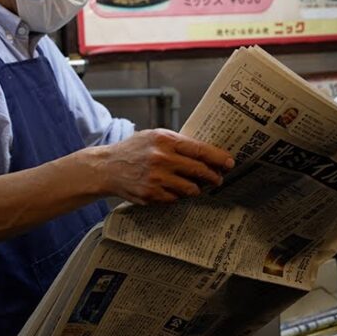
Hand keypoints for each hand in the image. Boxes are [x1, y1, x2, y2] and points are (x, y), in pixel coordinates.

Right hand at [93, 129, 233, 204]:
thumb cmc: (133, 150)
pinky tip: (173, 190)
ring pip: (191, 189)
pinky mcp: (151, 195)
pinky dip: (178, 195)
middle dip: (213, 177)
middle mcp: (162, 159)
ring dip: (197, 188)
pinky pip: (176, 199)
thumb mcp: (154, 137)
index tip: (229, 162)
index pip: (200, 150)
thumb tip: (206, 152)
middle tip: (218, 179)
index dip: (219, 158)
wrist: (107, 168)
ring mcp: (157, 178)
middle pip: (200, 171)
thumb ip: (177, 142)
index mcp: (165, 141)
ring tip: (195, 186)